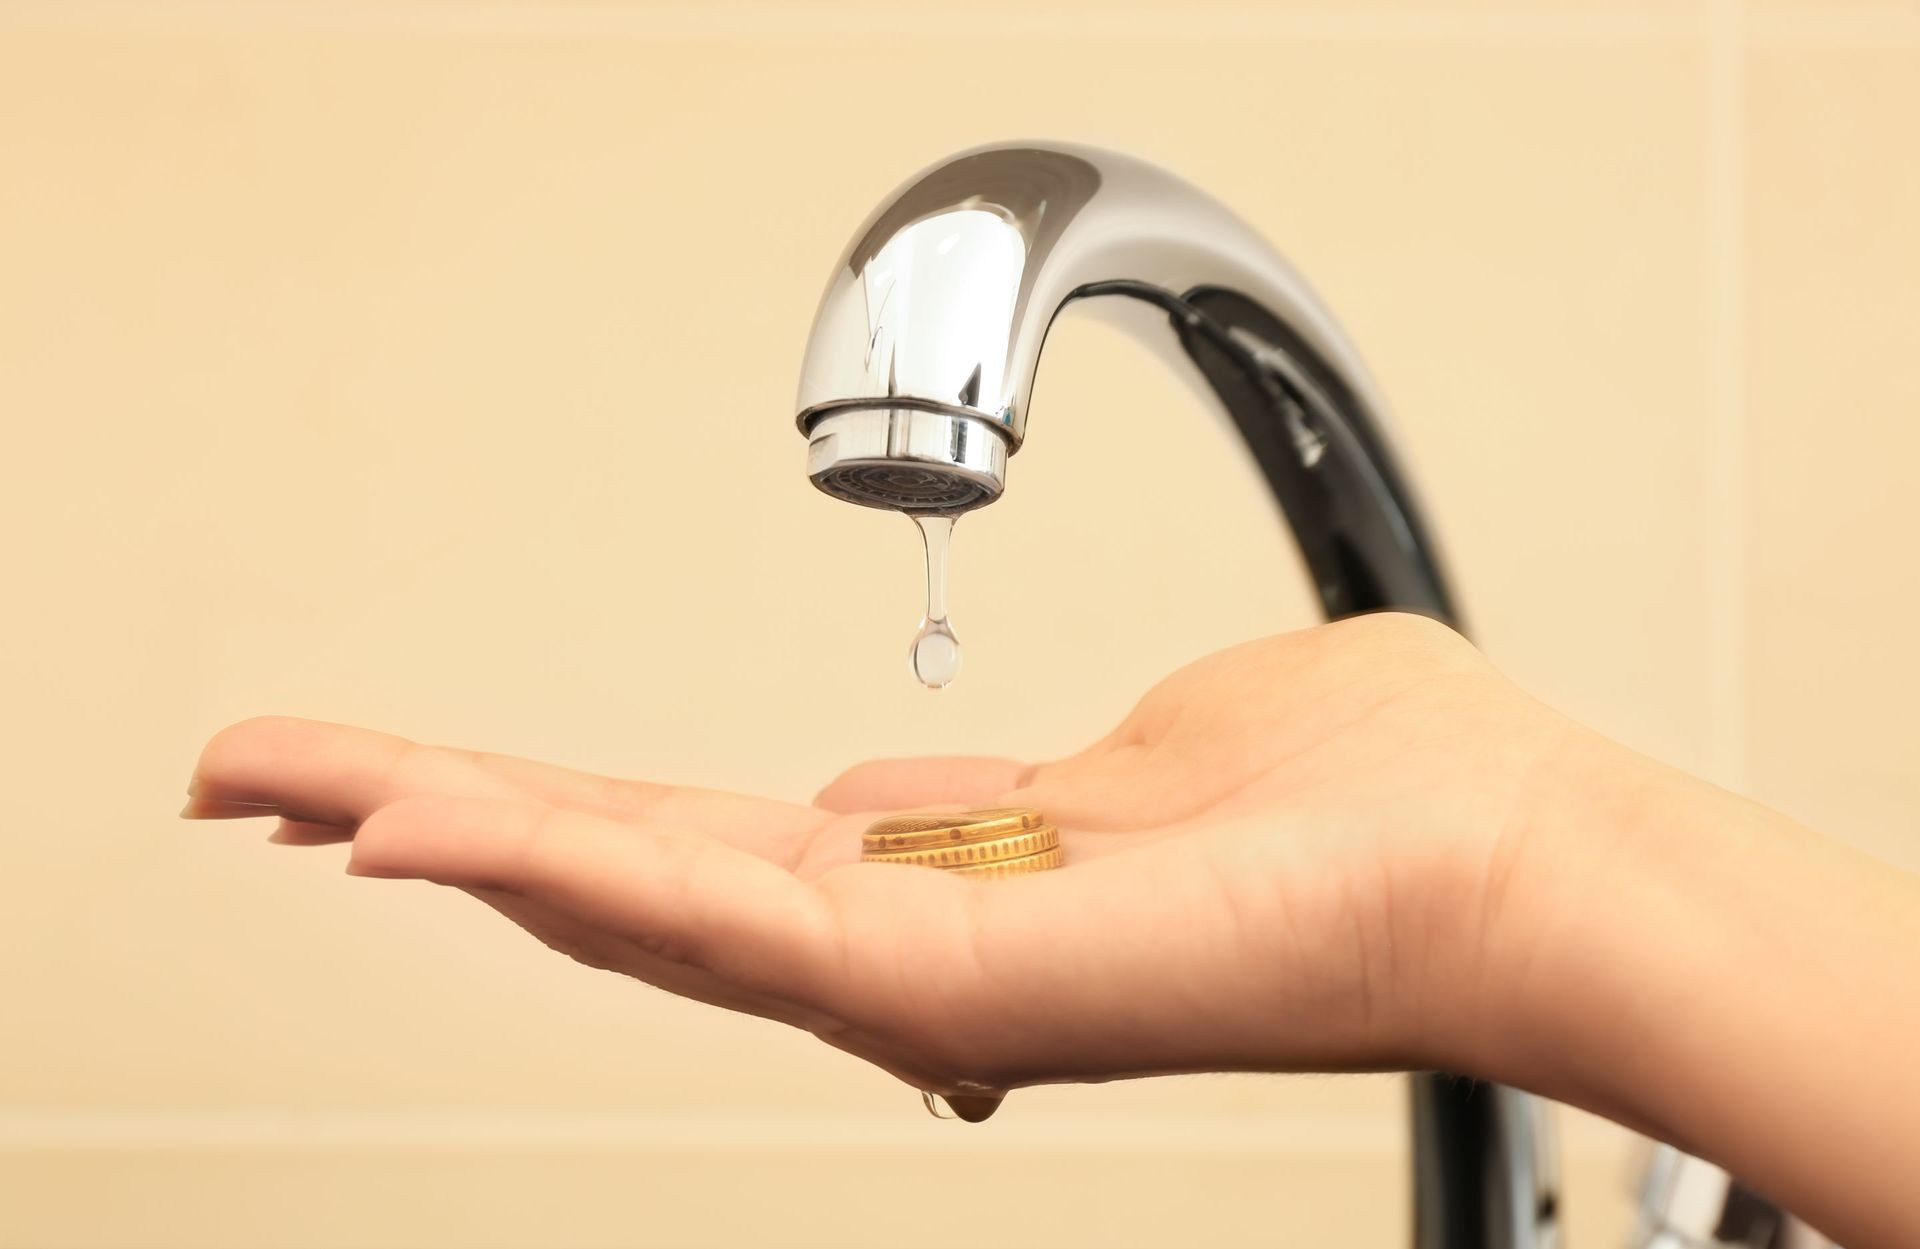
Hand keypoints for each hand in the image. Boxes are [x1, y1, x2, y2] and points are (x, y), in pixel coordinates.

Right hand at [182, 613, 1615, 1105]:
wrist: (1487, 856)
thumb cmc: (1343, 799)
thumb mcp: (1102, 765)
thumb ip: (963, 793)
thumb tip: (874, 793)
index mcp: (922, 877)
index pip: (681, 840)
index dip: (526, 806)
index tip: (404, 773)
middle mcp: (894, 936)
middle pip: (618, 869)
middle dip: (428, 816)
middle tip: (258, 780)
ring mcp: (910, 971)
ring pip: (632, 896)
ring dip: (447, 833)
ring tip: (286, 796)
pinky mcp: (950, 980)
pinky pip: (726, 916)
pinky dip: (567, 872)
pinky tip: (442, 836)